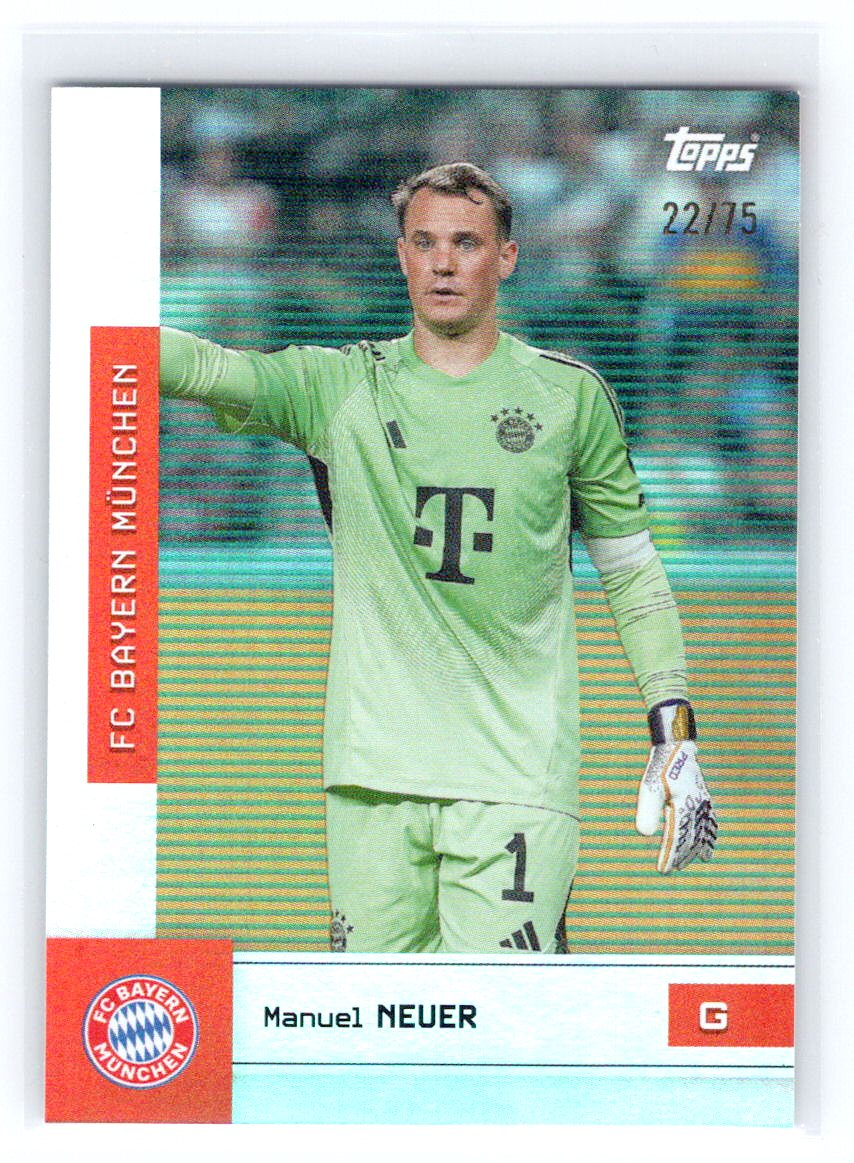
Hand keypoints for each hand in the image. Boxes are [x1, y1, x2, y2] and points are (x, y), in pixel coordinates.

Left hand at [636, 740, 716, 872]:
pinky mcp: (705, 801)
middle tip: (671, 870)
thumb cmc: (660, 768)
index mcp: (683, 807)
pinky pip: (711, 825)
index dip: (669, 856)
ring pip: (702, 834)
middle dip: (681, 856)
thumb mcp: (650, 788)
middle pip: (690, 839)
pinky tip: (708, 850)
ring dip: (694, 850)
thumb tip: (645, 834)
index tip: (663, 870)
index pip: (676, 838)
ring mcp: (704, 805)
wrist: (678, 749)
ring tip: (685, 863)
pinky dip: (709, 839)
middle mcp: (697, 809)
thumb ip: (648, 811)